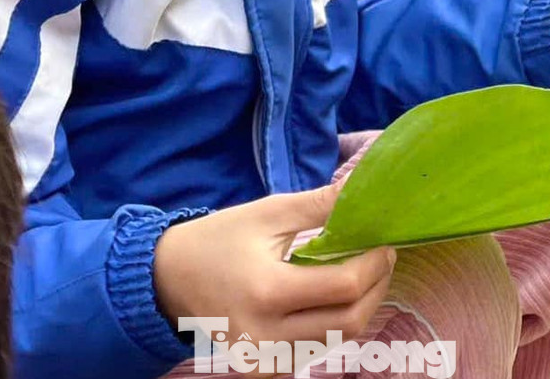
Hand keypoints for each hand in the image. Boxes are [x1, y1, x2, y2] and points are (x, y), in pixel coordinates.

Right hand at [154, 185, 396, 359]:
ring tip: (361, 274)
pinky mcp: (263, 371)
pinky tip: (331, 299)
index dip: (374, 265)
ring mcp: (265, 360)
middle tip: (382, 259)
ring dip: (358, 308)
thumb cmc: (217, 240)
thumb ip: (318, 205)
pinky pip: (313, 352)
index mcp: (267, 291)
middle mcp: (267, 336)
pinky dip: (331, 326)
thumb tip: (362, 190)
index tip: (384, 242)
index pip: (343, 287)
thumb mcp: (266, 214)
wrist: (165, 281)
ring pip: (335, 341)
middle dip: (375, 289)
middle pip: (349, 323)